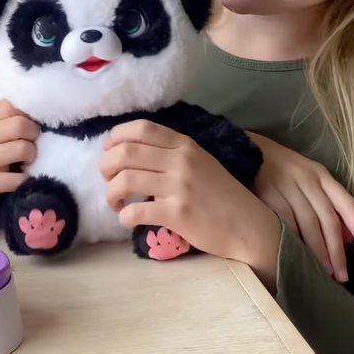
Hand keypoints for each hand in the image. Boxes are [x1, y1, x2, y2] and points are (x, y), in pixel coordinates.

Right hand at [0, 100, 38, 209]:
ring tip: (27, 159)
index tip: (28, 123)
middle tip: (32, 141)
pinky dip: (26, 178)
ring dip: (32, 154)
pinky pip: (18, 178)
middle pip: (19, 126)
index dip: (25, 113)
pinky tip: (22, 176)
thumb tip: (31, 108)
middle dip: (33, 133)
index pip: (9, 106)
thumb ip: (3, 115)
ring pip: (22, 149)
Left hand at [100, 120, 280, 288]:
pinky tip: (127, 219)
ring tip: (115, 201)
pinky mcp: (177, 214)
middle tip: (105, 177)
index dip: (118, 135)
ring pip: (126, 179)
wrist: (247, 226)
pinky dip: (124, 216)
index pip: (142, 128)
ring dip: (111, 191)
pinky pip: (136, 211)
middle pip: (127, 152)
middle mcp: (180, 161)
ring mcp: (178, 187)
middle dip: (106, 163)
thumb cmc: (221, 194)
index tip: (108, 147)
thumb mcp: (200, 161)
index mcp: (185, 144)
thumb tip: (132, 150)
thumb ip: (172, 153)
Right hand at [249, 132, 353, 282]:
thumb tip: (349, 239)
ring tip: (324, 272)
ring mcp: (286, 185)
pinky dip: (293, 240)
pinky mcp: (267, 192)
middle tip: (342, 275)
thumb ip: (327, 205)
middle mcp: (306, 178)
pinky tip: (297, 255)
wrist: (244, 149)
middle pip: (327, 217)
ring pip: (307, 222)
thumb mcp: (308, 179)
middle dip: (337, 249)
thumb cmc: (281, 169)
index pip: (346, 203)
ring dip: (317, 250)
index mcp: (320, 174)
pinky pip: (284, 221)